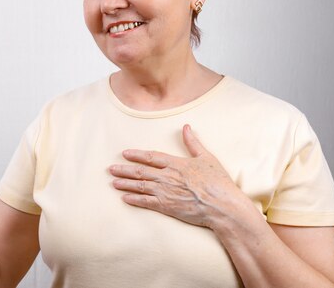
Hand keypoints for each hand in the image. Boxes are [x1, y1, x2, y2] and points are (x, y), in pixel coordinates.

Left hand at [109, 124, 244, 228]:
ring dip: (125, 183)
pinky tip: (125, 198)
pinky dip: (134, 199)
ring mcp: (166, 192)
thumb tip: (186, 127)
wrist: (222, 206)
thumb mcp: (206, 157)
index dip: (136, 155)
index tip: (124, 154)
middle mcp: (167, 176)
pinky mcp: (167, 207)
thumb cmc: (218, 182)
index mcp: (176, 163)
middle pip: (141, 171)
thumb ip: (193, 143)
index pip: (151, 157)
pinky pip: (146, 202)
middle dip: (124, 169)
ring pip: (140, 186)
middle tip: (110, 168)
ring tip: (113, 182)